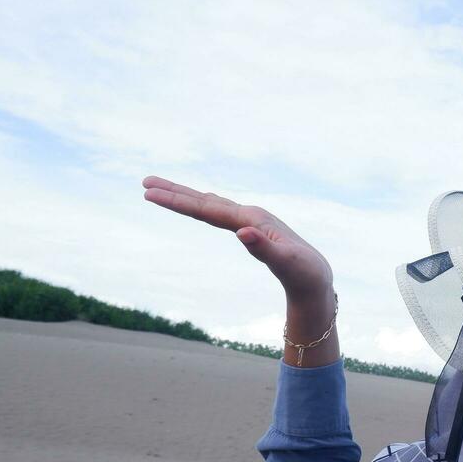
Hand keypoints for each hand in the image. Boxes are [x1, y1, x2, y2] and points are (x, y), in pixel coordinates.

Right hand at [141, 176, 333, 305]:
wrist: (317, 279)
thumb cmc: (305, 273)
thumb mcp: (287, 265)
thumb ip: (265, 250)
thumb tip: (241, 233)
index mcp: (254, 220)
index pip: (209, 209)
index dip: (179, 202)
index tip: (152, 194)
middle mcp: (250, 215)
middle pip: (206, 201)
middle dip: (176, 192)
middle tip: (145, 182)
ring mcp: (251, 221)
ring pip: (211, 205)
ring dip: (186, 197)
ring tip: (158, 189)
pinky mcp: (252, 229)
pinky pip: (219, 214)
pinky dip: (202, 207)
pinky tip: (196, 205)